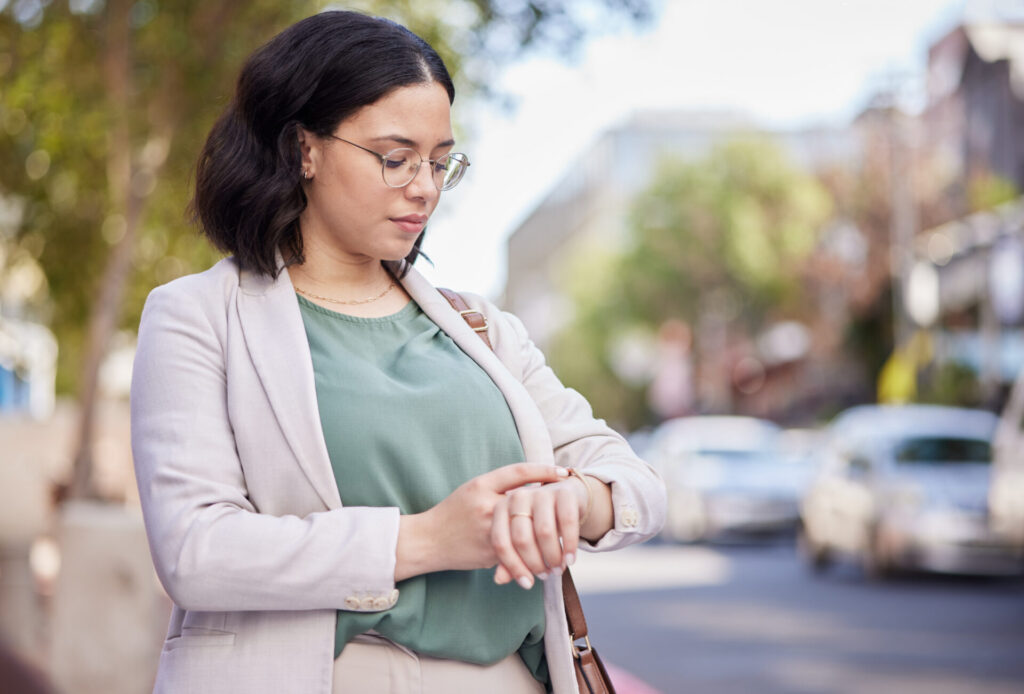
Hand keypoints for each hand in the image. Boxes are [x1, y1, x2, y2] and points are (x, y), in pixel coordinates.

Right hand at [401, 463, 568, 578]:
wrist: (428, 540)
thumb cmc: (453, 512)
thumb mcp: (472, 490)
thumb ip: (499, 487)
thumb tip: (534, 487)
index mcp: (481, 485)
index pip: (518, 472)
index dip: (543, 470)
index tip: (563, 472)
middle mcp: (486, 505)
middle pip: (528, 502)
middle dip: (551, 507)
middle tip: (572, 507)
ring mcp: (488, 529)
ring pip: (526, 531)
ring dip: (546, 537)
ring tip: (563, 536)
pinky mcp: (489, 551)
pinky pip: (517, 552)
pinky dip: (531, 555)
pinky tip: (544, 558)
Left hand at [491, 474, 588, 588]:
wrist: (565, 497)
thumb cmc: (538, 522)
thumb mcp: (523, 539)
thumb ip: (510, 558)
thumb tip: (500, 580)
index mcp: (501, 508)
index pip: (501, 542)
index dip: (513, 566)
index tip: (526, 584)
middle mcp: (518, 497)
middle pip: (522, 539)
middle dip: (535, 563)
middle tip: (546, 575)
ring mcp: (541, 493)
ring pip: (545, 532)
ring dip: (553, 557)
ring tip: (558, 569)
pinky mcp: (564, 493)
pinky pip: (567, 523)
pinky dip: (570, 545)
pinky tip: (571, 560)